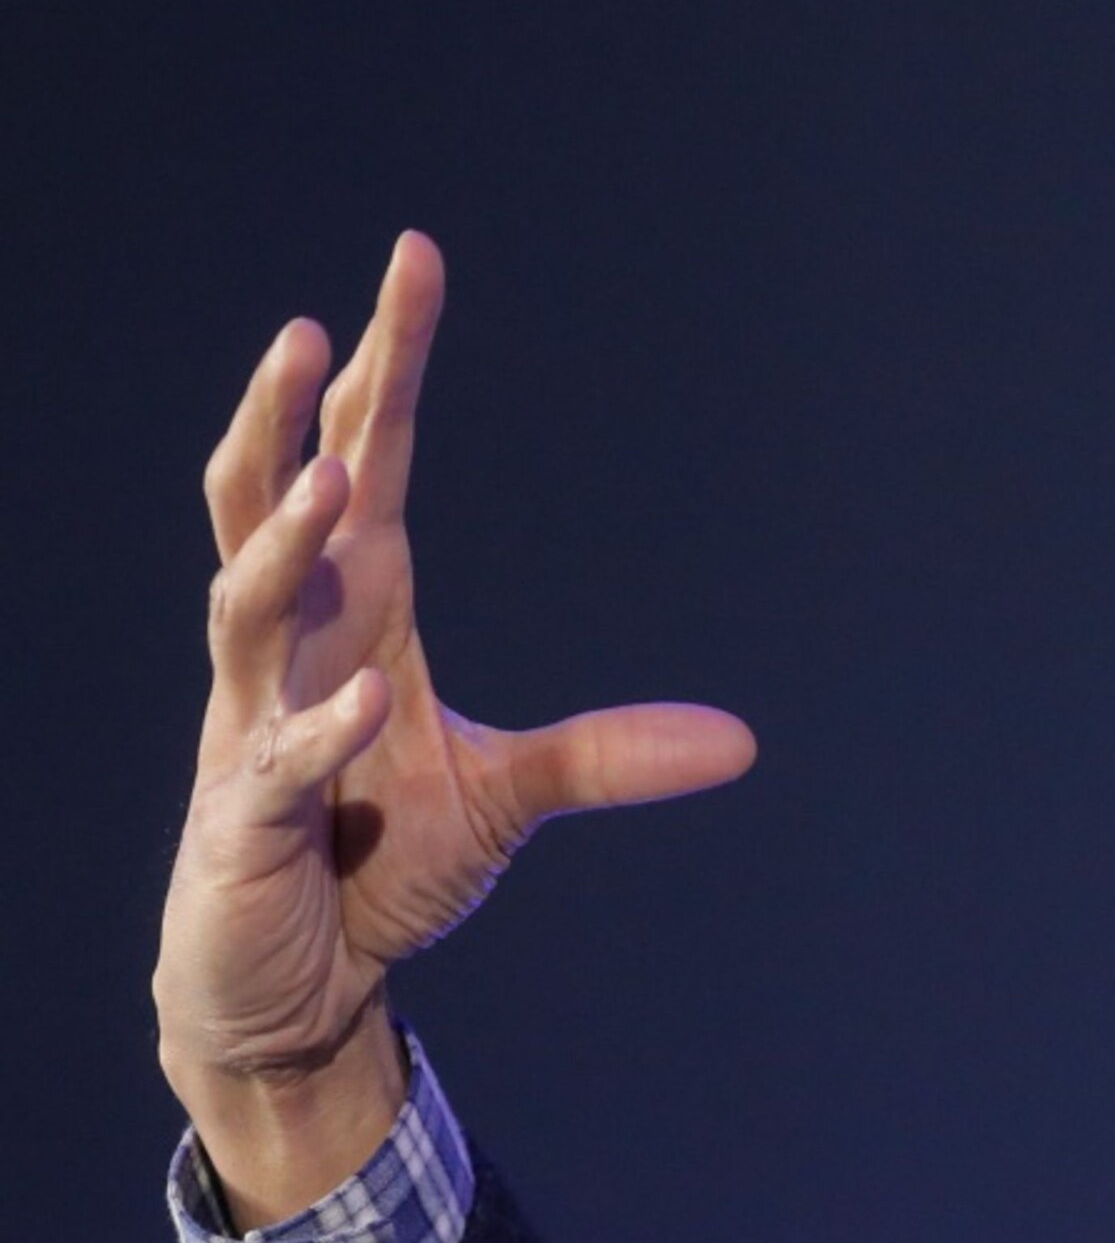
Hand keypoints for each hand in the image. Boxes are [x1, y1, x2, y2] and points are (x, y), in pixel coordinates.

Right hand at [157, 232, 755, 1225]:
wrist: (293, 981)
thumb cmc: (371, 866)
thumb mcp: (507, 800)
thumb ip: (609, 757)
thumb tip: (741, 742)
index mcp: (354, 619)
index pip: (369, 465)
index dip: (387, 368)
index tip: (414, 261)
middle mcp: (292, 650)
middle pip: (273, 500)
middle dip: (290, 415)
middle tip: (316, 328)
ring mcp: (253, 725)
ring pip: (245, 603)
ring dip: (289, 542)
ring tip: (334, 477)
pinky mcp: (245, 817)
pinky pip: (280, 760)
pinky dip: (323, 731)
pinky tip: (370, 702)